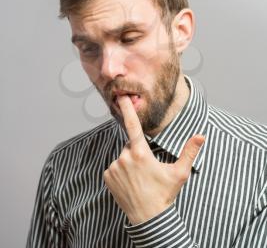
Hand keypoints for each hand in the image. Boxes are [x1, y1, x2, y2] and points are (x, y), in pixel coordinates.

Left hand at [103, 95, 204, 224]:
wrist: (148, 218)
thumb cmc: (164, 194)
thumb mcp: (179, 173)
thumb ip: (189, 152)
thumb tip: (201, 135)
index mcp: (141, 153)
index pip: (133, 126)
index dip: (127, 109)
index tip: (121, 96)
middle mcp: (125, 158)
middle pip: (130, 146)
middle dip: (137, 152)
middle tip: (146, 169)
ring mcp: (115, 167)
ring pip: (122, 156)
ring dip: (129, 162)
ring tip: (138, 178)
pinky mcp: (108, 176)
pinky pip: (114, 167)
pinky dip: (120, 171)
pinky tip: (129, 182)